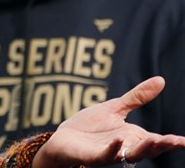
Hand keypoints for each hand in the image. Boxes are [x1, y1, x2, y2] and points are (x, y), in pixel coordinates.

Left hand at [32, 76, 184, 166]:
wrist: (64, 137)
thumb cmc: (90, 126)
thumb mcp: (116, 108)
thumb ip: (137, 97)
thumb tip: (161, 79)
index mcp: (133, 136)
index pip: (155, 140)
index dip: (171, 141)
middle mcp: (125, 147)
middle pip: (147, 149)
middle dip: (162, 146)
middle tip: (176, 141)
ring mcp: (110, 152)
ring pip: (131, 155)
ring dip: (143, 149)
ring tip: (155, 141)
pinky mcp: (93, 156)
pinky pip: (106, 154)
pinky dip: (114, 149)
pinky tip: (119, 140)